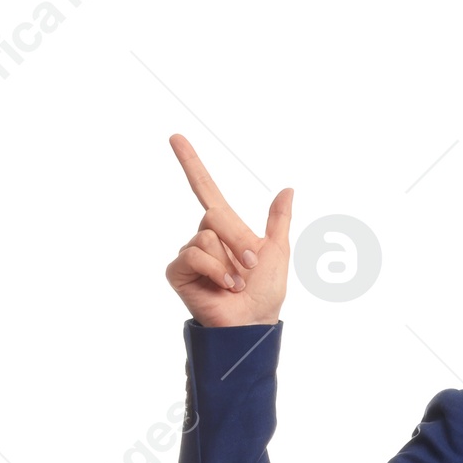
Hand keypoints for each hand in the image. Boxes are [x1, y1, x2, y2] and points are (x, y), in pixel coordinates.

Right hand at [163, 133, 292, 326]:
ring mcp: (190, 254)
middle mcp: (205, 238)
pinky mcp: (178, 272)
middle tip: (250, 267)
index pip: (205, 189)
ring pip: (205, 237)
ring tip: (236, 283)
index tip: (175, 137)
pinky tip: (223, 286)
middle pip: (214, 215)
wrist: (252, 324)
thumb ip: (279, 221)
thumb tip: (287, 189)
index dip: (191, 164)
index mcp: (226, 229)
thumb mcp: (277, 252)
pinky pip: (193, 255)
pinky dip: (214, 270)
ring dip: (228, 262)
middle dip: (237, 240)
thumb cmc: (264, 295)